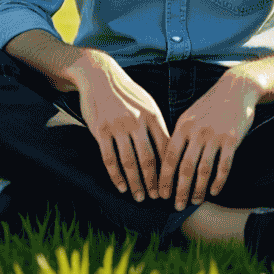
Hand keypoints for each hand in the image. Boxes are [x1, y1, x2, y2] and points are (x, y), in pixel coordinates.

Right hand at [70, 51, 170, 201]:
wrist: (99, 75)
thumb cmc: (127, 92)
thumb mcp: (146, 103)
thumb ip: (156, 125)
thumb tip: (170, 149)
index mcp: (152, 115)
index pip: (165, 148)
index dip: (170, 169)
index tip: (173, 184)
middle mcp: (136, 121)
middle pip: (148, 159)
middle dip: (154, 182)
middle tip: (158, 198)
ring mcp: (118, 126)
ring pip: (129, 162)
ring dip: (136, 183)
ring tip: (140, 197)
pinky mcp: (101, 130)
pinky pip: (109, 158)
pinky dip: (116, 176)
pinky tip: (121, 187)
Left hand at [158, 74, 257, 209]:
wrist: (236, 89)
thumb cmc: (211, 105)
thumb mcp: (190, 115)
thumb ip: (180, 136)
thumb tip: (167, 161)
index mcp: (183, 125)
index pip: (169, 157)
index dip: (164, 178)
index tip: (161, 195)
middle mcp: (197, 131)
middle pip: (185, 168)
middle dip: (179, 190)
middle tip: (176, 207)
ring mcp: (215, 136)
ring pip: (203, 170)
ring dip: (198, 190)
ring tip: (195, 202)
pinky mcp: (232, 139)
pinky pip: (223, 166)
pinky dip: (218, 182)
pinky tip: (214, 192)